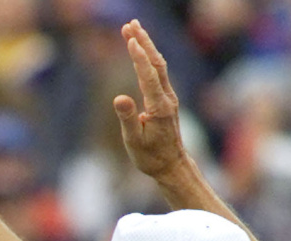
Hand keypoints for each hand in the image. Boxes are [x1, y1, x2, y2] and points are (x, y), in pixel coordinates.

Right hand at [114, 19, 186, 182]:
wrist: (171, 165)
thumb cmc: (150, 157)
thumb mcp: (133, 141)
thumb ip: (127, 118)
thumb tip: (119, 97)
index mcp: (158, 106)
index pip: (148, 75)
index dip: (139, 57)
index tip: (130, 39)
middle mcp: (166, 98)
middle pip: (156, 63)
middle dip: (143, 42)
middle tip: (130, 24)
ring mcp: (168, 98)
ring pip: (159, 66)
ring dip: (147, 46)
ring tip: (134, 30)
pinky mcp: (166, 100)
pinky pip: (159, 73)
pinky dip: (150, 58)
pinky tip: (143, 52)